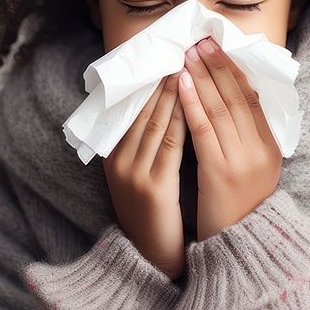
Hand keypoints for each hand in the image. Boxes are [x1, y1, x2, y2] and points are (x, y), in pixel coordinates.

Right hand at [101, 71, 187, 280]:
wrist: (151, 258)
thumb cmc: (152, 214)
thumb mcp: (140, 175)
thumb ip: (144, 145)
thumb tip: (162, 108)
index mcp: (113, 155)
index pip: (133, 110)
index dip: (152, 83)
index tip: (168, 58)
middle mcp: (119, 161)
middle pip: (143, 110)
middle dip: (164, 80)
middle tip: (181, 51)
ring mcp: (133, 174)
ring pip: (156, 122)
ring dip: (174, 92)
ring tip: (189, 66)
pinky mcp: (153, 188)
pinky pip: (170, 145)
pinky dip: (183, 119)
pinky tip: (195, 103)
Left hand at [178, 35, 282, 239]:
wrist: (238, 246)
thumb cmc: (237, 205)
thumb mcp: (252, 168)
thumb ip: (246, 137)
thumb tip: (232, 97)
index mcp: (271, 147)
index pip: (252, 97)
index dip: (234, 69)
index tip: (218, 46)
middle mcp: (261, 150)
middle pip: (237, 97)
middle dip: (217, 66)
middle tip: (200, 41)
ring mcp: (242, 161)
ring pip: (221, 108)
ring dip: (203, 77)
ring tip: (188, 55)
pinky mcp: (220, 172)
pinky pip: (205, 130)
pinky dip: (194, 104)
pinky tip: (183, 85)